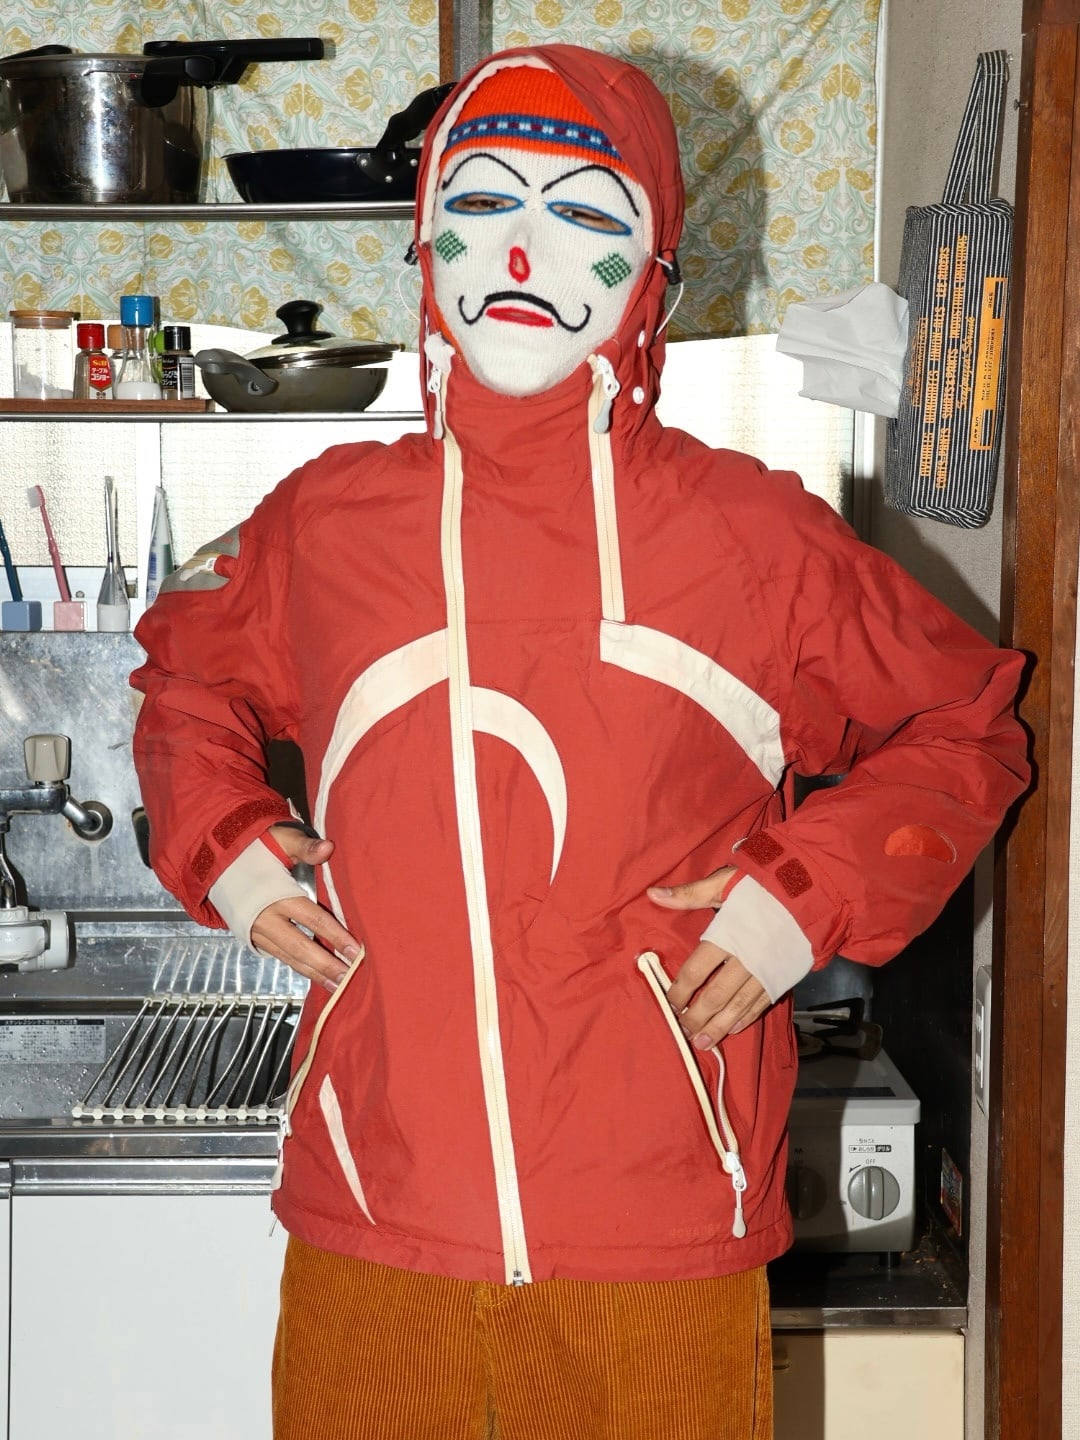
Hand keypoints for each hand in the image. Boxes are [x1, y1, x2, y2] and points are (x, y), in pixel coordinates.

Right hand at [250, 826, 361, 992]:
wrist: (219, 863)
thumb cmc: (256, 850)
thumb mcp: (281, 841)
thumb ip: (306, 846)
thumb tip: (328, 847)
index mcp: (276, 895)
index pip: (313, 920)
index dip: (335, 936)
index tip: (355, 950)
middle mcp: (266, 918)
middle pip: (301, 947)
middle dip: (326, 965)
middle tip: (349, 977)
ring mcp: (259, 932)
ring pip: (290, 958)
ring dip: (315, 973)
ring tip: (338, 986)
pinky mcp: (256, 939)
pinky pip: (282, 957)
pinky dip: (301, 969)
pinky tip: (318, 977)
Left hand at [647, 867, 771, 1048]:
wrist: (813, 894)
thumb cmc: (764, 888)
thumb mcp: (725, 883)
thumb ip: (690, 894)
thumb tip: (653, 895)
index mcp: (728, 936)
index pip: (696, 971)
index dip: (680, 990)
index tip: (671, 1002)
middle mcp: (746, 960)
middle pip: (716, 995)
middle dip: (697, 1017)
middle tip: (682, 1031)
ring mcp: (766, 972)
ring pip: (738, 1007)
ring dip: (719, 1027)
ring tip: (702, 1043)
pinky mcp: (782, 978)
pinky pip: (761, 1004)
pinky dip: (746, 1019)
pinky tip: (732, 1029)